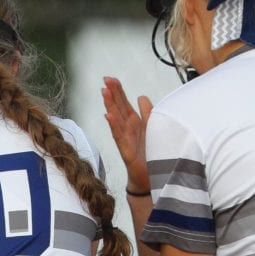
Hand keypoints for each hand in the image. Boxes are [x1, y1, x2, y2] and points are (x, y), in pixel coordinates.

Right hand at [102, 76, 153, 192]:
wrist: (149, 177)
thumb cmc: (149, 154)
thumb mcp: (150, 129)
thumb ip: (147, 112)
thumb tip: (141, 96)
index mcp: (133, 122)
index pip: (123, 102)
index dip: (117, 90)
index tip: (110, 78)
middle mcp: (127, 129)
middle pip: (118, 107)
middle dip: (112, 93)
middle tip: (105, 79)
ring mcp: (125, 139)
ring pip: (116, 119)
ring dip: (110, 105)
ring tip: (104, 92)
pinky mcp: (126, 150)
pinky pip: (118, 136)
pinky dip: (113, 125)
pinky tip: (108, 115)